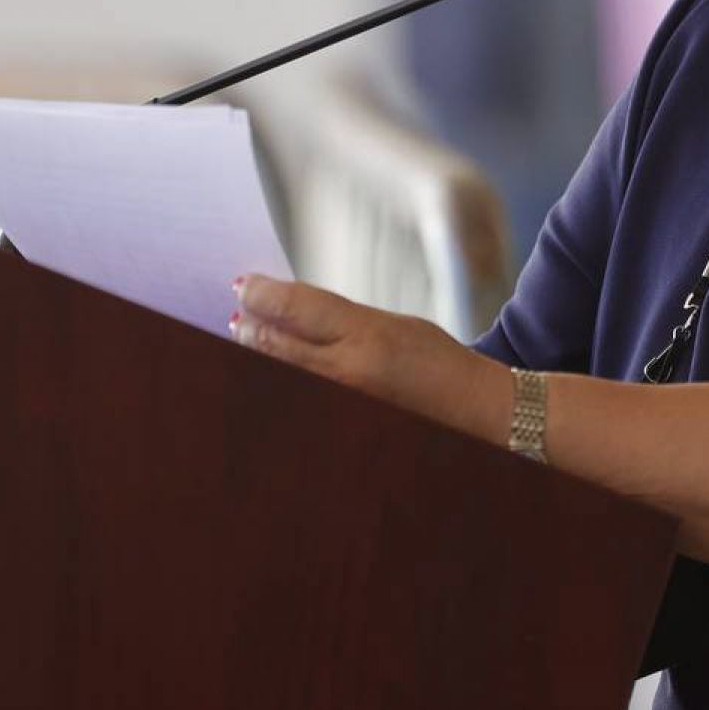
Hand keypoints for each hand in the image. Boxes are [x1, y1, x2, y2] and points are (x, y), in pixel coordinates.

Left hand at [231, 274, 510, 445]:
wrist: (472, 411)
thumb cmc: (437, 361)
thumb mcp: (392, 324)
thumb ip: (341, 321)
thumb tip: (294, 312)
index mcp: (366, 335)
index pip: (297, 307)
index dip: (263, 294)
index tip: (243, 285)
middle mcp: (348, 371)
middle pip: (277, 343)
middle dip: (251, 325)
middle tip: (237, 312)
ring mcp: (341, 403)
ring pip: (279, 373)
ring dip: (258, 353)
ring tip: (244, 336)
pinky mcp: (340, 424)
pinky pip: (297, 397)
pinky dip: (279, 380)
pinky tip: (270, 370)